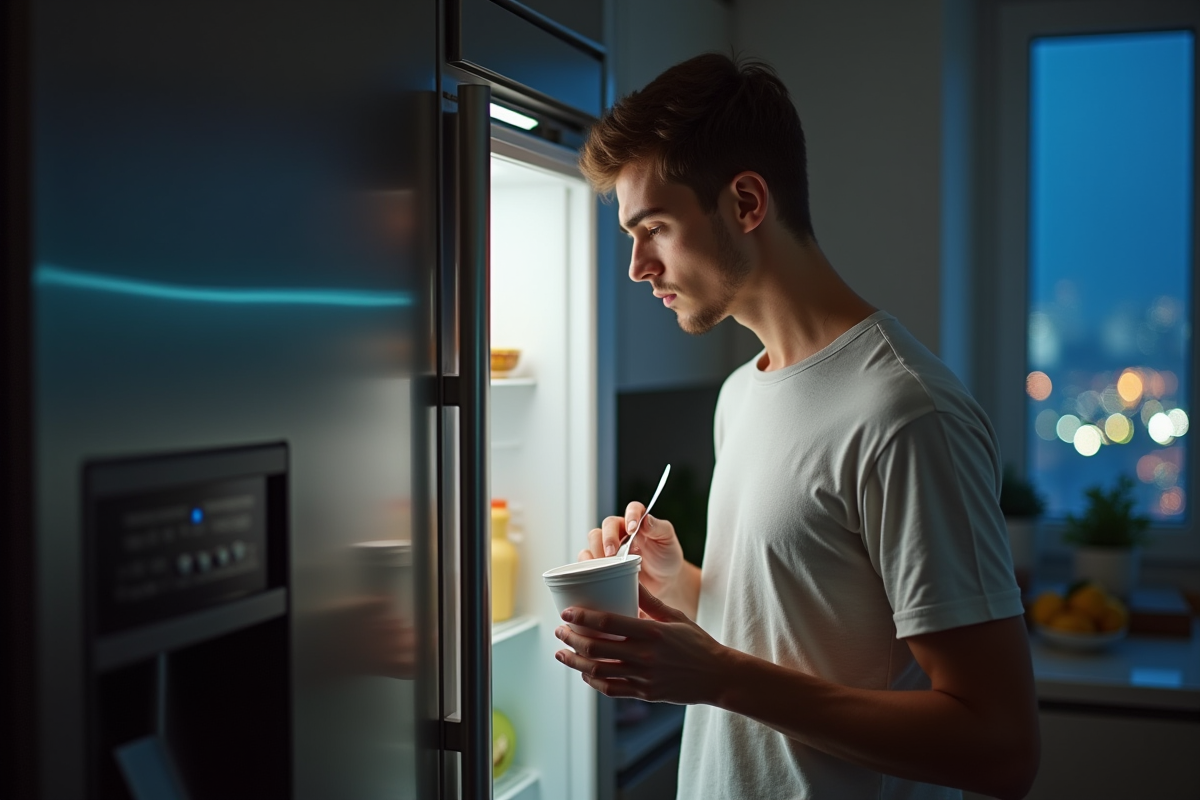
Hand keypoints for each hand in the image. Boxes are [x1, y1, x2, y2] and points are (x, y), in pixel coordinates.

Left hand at [552, 584, 729, 704]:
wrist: (717, 676)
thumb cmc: (697, 643)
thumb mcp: (676, 617)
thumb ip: (650, 601)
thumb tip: (630, 578)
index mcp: (652, 633)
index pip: (608, 622)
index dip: (583, 616)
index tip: (566, 612)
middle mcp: (645, 656)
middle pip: (597, 647)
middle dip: (572, 637)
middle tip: (560, 630)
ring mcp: (643, 677)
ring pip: (598, 670)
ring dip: (575, 660)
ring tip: (561, 652)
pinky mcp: (644, 693)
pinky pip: (611, 688)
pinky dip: (593, 680)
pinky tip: (584, 671)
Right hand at [579, 505, 684, 597]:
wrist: (664, 581)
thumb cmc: (666, 557)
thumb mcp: (668, 540)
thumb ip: (659, 527)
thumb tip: (646, 519)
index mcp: (639, 521)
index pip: (632, 509)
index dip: (631, 515)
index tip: (632, 529)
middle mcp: (622, 530)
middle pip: (608, 524)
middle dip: (608, 538)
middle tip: (613, 553)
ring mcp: (611, 545)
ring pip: (594, 538)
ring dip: (598, 550)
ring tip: (609, 564)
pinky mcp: (603, 560)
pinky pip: (587, 556)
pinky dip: (589, 562)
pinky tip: (598, 570)